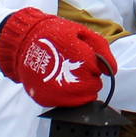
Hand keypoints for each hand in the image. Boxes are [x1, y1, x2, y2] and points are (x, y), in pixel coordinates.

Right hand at [0, 8, 115, 107]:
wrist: (23, 40)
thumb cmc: (54, 33)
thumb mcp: (81, 32)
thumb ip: (102, 49)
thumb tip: (112, 71)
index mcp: (78, 56)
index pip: (98, 72)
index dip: (94, 66)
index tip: (85, 59)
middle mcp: (68, 75)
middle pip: (93, 87)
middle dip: (89, 78)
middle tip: (76, 68)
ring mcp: (55, 90)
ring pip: (82, 98)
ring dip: (81, 89)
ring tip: (69, 75)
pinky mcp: (45, 98)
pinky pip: (67, 104)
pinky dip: (68, 97)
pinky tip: (61, 83)